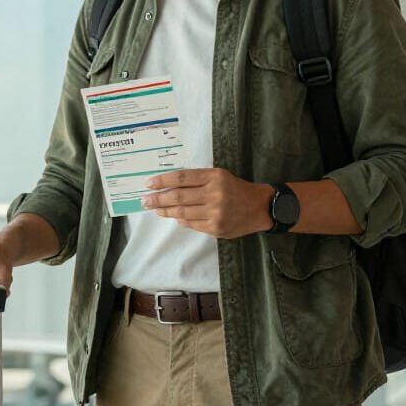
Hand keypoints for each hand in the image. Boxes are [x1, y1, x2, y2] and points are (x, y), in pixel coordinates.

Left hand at [143, 168, 274, 238]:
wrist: (260, 207)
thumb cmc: (236, 189)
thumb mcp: (220, 176)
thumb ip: (197, 180)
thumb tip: (170, 187)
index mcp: (214, 177)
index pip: (182, 178)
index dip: (163, 181)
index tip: (149, 184)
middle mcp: (215, 194)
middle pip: (179, 196)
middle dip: (158, 198)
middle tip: (145, 200)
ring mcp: (215, 213)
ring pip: (182, 212)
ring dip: (165, 211)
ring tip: (155, 209)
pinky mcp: (216, 228)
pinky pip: (192, 224)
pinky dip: (181, 220)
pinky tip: (174, 217)